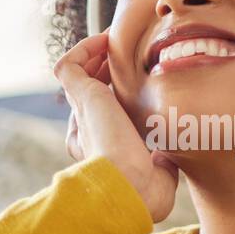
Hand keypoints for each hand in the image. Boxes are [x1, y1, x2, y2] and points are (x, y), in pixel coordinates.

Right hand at [54, 31, 180, 223]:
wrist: (127, 189)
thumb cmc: (145, 192)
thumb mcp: (159, 175)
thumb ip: (161, 163)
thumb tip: (165, 158)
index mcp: (102, 149)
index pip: (105, 117)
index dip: (119, 97)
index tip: (140, 85)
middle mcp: (87, 130)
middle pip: (90, 91)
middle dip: (107, 70)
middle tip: (130, 56)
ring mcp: (81, 113)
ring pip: (77, 76)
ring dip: (96, 55)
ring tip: (117, 41)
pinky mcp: (80, 97)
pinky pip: (69, 65)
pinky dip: (85, 48)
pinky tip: (108, 40)